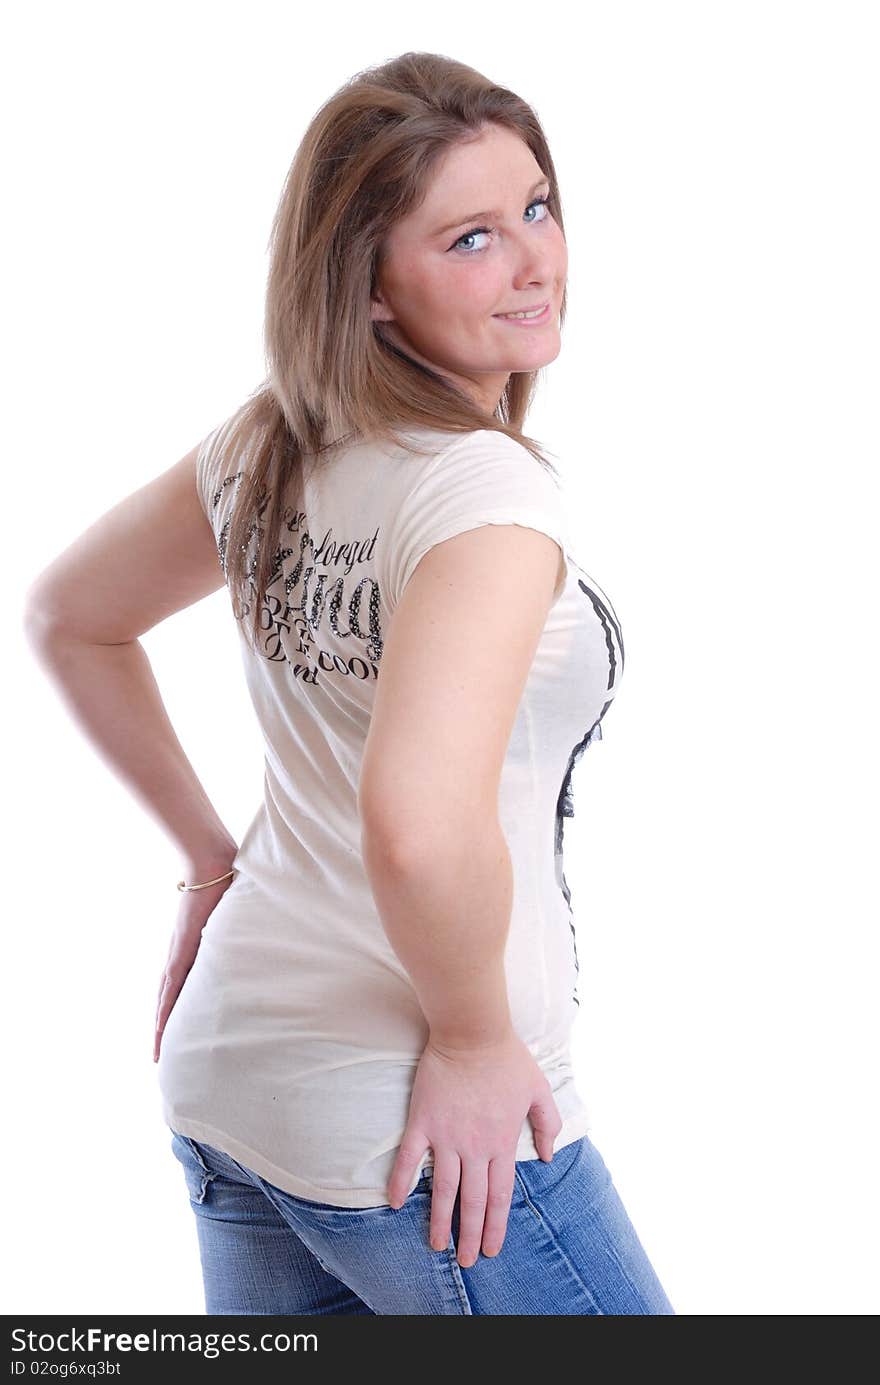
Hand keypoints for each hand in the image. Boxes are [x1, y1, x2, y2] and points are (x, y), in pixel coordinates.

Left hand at [152, 868, 234, 1062]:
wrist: (213, 863)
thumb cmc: (229, 882)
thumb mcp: (238, 916)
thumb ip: (245, 928)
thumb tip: (270, 933)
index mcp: (195, 949)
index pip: (184, 986)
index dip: (179, 1010)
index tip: (179, 1033)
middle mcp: (182, 955)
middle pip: (170, 999)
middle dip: (166, 1027)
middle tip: (163, 1057)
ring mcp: (179, 954)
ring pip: (166, 1000)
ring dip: (161, 1027)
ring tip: (158, 1054)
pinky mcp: (181, 951)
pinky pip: (170, 989)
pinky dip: (164, 1012)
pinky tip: (160, 1030)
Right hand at [387, 1031, 562, 1266]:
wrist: (472, 1032)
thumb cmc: (507, 1058)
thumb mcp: (539, 1090)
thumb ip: (547, 1125)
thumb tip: (548, 1157)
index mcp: (502, 1142)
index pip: (499, 1195)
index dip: (496, 1225)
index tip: (492, 1249)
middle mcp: (475, 1147)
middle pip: (472, 1201)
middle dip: (470, 1234)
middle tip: (466, 1260)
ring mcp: (446, 1137)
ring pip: (442, 1189)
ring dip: (440, 1220)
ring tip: (436, 1245)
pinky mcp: (423, 1121)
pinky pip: (408, 1158)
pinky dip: (400, 1182)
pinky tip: (395, 1203)